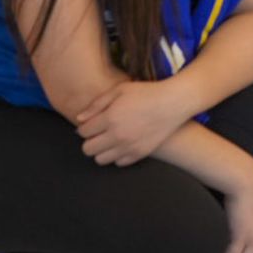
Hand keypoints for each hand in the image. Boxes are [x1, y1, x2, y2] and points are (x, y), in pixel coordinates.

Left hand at [75, 79, 190, 165]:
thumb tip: (79, 119)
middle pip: (88, 149)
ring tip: (110, 139)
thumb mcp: (120, 90)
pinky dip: (117, 155)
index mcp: (110, 118)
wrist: (173, 103)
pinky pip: (118, 163)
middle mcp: (117, 135)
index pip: (83, 132)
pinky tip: (123, 143)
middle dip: (90, 140)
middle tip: (99, 133)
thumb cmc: (146, 93)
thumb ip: (97, 104)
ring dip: (101, 150)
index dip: (84, 128)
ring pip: (100, 160)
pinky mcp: (139, 154)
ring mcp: (128, 147)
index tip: (92, 123)